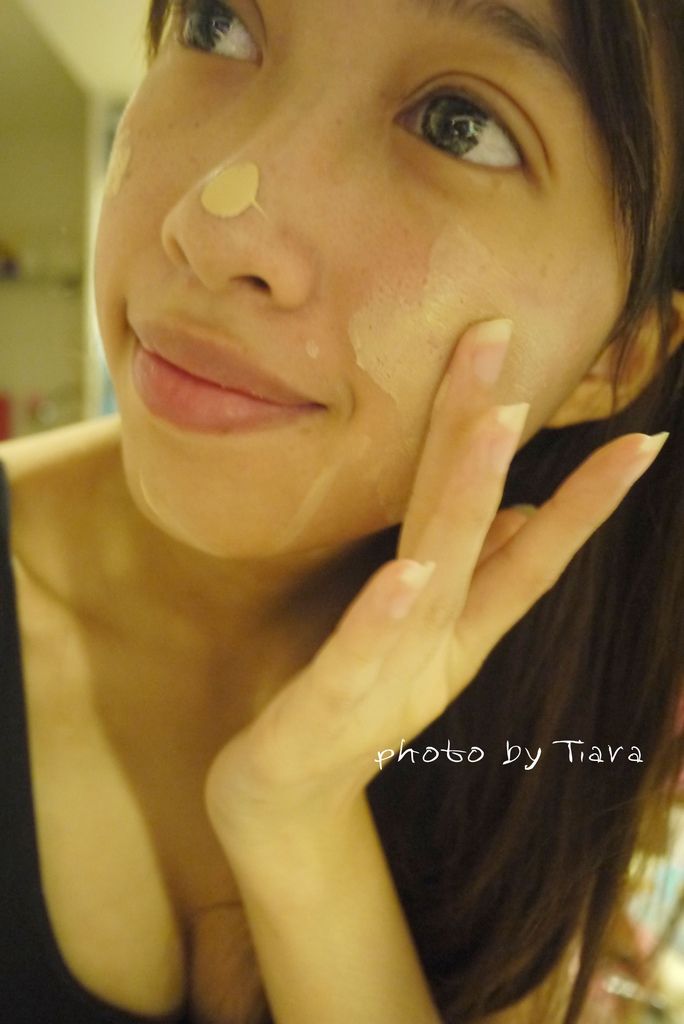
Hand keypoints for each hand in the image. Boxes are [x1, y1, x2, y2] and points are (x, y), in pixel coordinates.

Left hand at [205, 318, 666, 847]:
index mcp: (457, 627)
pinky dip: (389, 614)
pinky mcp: (329, 711)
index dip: (586, 499)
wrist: (285, 803)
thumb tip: (526, 511)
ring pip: (436, 576)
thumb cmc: (351, 706)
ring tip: (496, 421)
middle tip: (501, 343)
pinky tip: (410, 575)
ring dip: (468, 498)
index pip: (532, 552)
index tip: (638, 436)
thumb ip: (476, 580)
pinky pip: (359, 655)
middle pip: (475, 529)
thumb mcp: (421, 641)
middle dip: (490, 436)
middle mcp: (437, 646)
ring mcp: (389, 679)